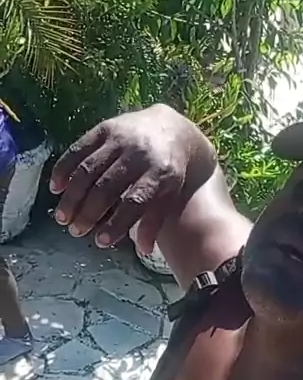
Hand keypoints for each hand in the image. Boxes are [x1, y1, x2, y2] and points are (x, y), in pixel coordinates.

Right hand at [50, 105, 207, 253]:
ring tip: (62, 217)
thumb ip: (155, 220)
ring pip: (89, 169)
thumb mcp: (170, 194)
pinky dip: (64, 168)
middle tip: (75, 231)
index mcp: (160, 173)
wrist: (171, 129)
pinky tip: (55, 187)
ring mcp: (119, 139)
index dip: (116, 222)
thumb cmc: (168, 170)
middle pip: (107, 186)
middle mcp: (138, 154)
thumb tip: (143, 250)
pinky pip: (79, 149)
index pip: (135, 201)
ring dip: (72, 195)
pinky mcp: (104, 128)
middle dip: (88, 212)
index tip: (100, 242)